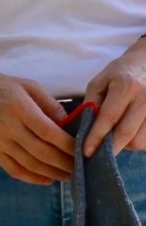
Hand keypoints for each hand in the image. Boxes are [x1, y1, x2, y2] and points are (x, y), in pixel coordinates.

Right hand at [0, 64, 75, 183]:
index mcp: (19, 108)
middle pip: (41, 152)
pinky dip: (31, 178)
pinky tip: (46, 179)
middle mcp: (8, 127)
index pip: (49, 133)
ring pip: (30, 164)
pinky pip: (13, 169)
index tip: (84, 151)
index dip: (69, 145)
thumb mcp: (27, 85)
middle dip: (65, 163)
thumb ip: (49, 104)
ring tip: (69, 176)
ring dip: (52, 173)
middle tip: (82, 168)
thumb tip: (69, 124)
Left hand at [81, 39, 145, 156]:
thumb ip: (92, 103)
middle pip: (128, 134)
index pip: (109, 118)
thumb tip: (85, 128)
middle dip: (110, 148)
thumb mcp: (100, 82)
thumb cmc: (120, 72)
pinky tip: (128, 134)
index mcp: (126, 87)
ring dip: (125, 146)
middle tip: (97, 154)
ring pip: (141, 141)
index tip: (85, 152)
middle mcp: (145, 99)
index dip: (96, 137)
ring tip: (114, 138)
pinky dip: (136, 142)